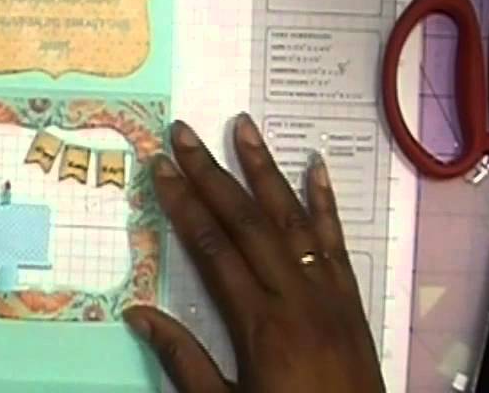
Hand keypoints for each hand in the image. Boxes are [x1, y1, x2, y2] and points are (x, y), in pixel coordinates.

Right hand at [123, 115, 383, 392]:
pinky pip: (335, 242)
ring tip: (243, 128)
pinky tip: (315, 168)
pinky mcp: (351, 302)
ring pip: (292, 219)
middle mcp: (295, 297)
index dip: (183, 203)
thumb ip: (183, 360)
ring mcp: (328, 295)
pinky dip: (324, 203)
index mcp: (259, 323)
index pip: (212, 247)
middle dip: (211, 172)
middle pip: (247, 220)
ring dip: (265, 170)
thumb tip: (137, 313)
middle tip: (184, 132)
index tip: (160, 167)